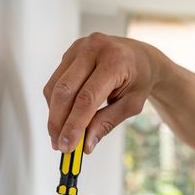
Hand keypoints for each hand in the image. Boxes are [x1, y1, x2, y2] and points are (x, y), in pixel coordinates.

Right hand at [44, 32, 161, 152]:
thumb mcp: (131, 105)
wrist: (140, 57)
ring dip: (54, 114)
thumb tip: (85, 145)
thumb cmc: (138, 81)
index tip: (67, 146)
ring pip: (55, 86)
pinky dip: (56, 103)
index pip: (87, 98)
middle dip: (58, 122)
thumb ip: (107, 123)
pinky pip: (55, 81)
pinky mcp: (69, 52)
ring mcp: (79, 47)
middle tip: (58, 145)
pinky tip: (62, 117)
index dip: (74, 125)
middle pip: (65, 91)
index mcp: (114, 61)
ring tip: (59, 135)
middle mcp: (93, 48)